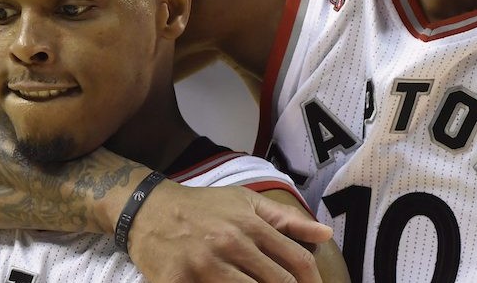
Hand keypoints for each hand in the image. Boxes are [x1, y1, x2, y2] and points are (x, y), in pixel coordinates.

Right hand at [125, 181, 333, 281]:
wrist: (150, 210)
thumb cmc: (204, 207)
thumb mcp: (246, 201)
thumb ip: (287, 219)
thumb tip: (326, 234)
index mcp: (250, 225)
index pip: (296, 260)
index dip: (313, 282)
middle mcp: (231, 244)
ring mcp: (204, 266)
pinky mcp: (179, 282)